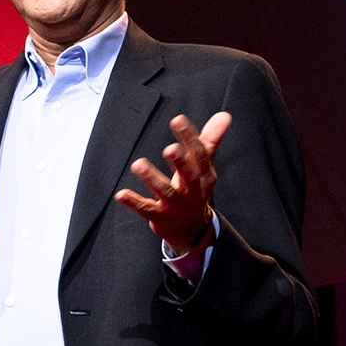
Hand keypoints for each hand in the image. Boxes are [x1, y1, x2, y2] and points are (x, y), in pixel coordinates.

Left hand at [115, 111, 229, 257]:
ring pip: (165, 192)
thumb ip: (210, 140)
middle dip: (180, 162)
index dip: (189, 137)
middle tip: (170, 149)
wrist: (193, 230)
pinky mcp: (160, 217)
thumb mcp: (204, 167)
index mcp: (204, 175)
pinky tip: (121, 194)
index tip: (178, 120)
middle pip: (188, 175)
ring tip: (138, 164)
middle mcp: (192, 190)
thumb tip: (224, 115)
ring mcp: (176, 205)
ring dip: (152, 179)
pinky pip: (146, 209)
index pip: (199, 154)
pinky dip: (134, 202)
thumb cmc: (195, 190)